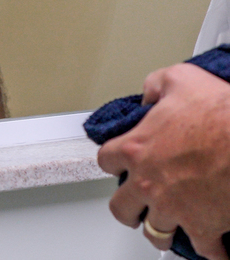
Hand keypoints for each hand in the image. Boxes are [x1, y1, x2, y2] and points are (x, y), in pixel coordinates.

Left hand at [97, 63, 229, 259]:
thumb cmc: (219, 111)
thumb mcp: (180, 80)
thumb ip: (156, 86)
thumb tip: (150, 94)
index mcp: (136, 148)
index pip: (105, 160)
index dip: (113, 161)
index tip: (120, 163)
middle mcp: (148, 182)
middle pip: (121, 206)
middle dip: (128, 206)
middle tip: (135, 205)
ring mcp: (173, 207)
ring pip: (154, 230)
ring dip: (160, 229)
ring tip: (166, 227)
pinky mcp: (203, 225)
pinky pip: (202, 247)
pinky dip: (209, 249)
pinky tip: (214, 248)